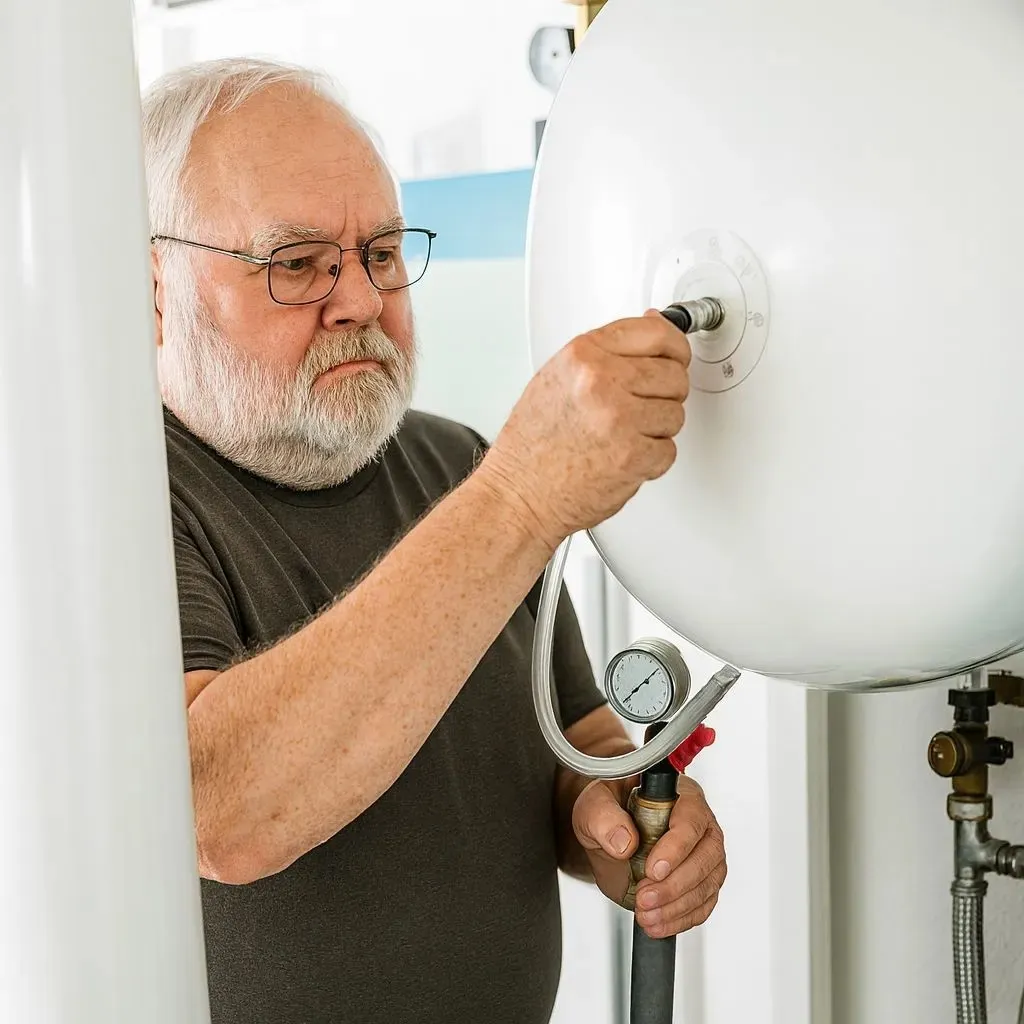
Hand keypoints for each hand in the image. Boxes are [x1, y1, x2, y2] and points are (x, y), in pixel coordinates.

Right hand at [479, 311, 690, 546]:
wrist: (519, 494)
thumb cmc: (533, 443)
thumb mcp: (559, 377)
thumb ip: (608, 351)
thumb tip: (654, 325)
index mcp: (583, 355)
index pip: (656, 333)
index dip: (674, 347)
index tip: (676, 356)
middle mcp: (601, 382)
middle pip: (674, 375)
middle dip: (664, 394)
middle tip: (637, 409)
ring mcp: (619, 419)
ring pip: (675, 414)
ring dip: (656, 430)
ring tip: (620, 437)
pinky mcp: (633, 457)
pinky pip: (668, 450)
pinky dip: (651, 460)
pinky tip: (621, 458)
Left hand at [572, 775, 726, 938]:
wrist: (606, 832)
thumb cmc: (606, 808)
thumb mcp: (594, 804)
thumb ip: (604, 816)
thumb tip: (624, 842)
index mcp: (679, 793)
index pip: (691, 819)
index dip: (676, 848)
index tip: (652, 870)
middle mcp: (700, 822)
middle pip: (706, 855)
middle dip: (675, 885)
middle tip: (644, 898)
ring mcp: (704, 852)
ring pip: (707, 883)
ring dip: (677, 906)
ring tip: (646, 915)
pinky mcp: (701, 880)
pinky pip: (703, 904)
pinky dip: (681, 919)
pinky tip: (657, 924)